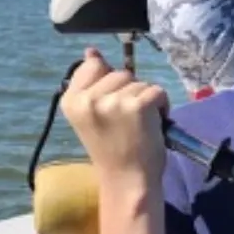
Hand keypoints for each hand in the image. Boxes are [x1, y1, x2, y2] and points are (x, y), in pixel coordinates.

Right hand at [60, 48, 169, 184]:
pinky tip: (154, 125)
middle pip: (120, 73)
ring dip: (146, 100)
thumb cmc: (113, 151)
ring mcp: (113, 101)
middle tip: (128, 123)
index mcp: (71, 100)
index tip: (113, 107)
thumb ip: (92, 84)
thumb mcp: (93, 116)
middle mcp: (88, 99)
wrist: (128, 182)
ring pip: (139, 82)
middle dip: (130, 93)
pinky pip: (157, 91)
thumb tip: (91, 51)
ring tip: (139, 126)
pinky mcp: (137, 106)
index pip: (94, 65)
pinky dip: (162, 106)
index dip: (110, 82)